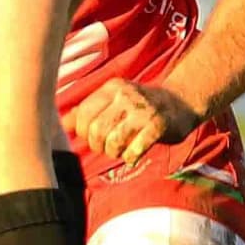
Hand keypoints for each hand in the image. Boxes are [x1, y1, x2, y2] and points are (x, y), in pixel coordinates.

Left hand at [62, 77, 200, 169]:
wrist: (182, 102)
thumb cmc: (141, 106)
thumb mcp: (114, 101)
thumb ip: (89, 110)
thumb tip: (63, 123)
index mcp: (111, 88)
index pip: (83, 114)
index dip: (82, 132)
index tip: (91, 138)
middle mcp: (126, 96)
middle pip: (96, 130)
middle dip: (97, 146)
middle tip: (106, 148)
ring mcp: (143, 111)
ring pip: (113, 140)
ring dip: (113, 152)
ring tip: (119, 151)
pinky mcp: (159, 125)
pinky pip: (136, 149)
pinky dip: (130, 157)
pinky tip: (133, 156)